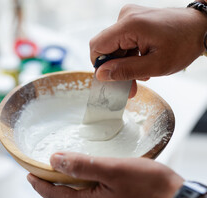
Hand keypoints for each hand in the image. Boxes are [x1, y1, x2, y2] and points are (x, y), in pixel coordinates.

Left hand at [27, 152, 183, 197]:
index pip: (55, 197)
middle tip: (46, 171)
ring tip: (68, 172)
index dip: (40, 186)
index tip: (29, 175)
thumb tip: (55, 160)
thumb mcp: (113, 170)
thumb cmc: (151, 187)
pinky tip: (93, 181)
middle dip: (55, 186)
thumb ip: (82, 165)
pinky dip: (88, 190)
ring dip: (72, 188)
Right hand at [90, 4, 206, 80]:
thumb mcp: (156, 65)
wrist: (200, 26)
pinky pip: (121, 41)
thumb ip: (126, 70)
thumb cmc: (184, 43)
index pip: (97, 46)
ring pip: (113, 47)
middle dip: (115, 68)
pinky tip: (143, 62)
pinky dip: (129, 55)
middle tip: (130, 85)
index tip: (113, 79)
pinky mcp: (133, 19)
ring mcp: (129, 17)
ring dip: (124, 63)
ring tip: (142, 72)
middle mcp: (126, 17)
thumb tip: (101, 75)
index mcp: (129, 25)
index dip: (100, 66)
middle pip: (105, 48)